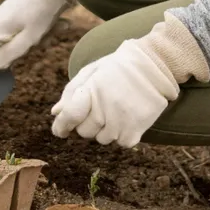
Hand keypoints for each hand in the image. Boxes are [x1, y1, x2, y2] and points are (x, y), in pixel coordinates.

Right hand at [0, 0, 71, 71]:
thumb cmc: (42, 13)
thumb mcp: (27, 40)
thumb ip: (8, 55)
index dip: (1, 59)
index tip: (19, 59)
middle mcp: (0, 17)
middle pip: (10, 42)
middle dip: (31, 45)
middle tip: (47, 39)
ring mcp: (11, 8)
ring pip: (24, 32)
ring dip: (43, 34)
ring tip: (60, 27)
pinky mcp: (22, 3)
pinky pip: (30, 21)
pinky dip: (44, 24)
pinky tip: (61, 22)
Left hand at [50, 39, 179, 147]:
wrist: (154, 65)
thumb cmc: (119, 67)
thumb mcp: (92, 71)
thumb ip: (71, 92)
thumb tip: (55, 113)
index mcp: (91, 91)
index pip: (69, 117)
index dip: (62, 126)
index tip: (61, 130)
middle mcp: (104, 109)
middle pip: (84, 132)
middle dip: (88, 122)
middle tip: (101, 107)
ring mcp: (120, 122)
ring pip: (102, 139)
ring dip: (106, 129)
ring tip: (117, 109)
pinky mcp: (135, 131)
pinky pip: (120, 143)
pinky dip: (123, 134)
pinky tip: (128, 117)